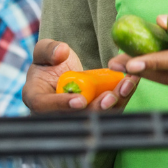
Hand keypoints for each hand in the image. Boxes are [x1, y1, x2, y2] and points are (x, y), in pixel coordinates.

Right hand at [22, 38, 138, 112]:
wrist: (63, 71)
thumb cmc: (49, 62)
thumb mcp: (44, 51)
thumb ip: (48, 50)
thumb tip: (61, 53)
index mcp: (36, 98)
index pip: (44, 107)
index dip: (62, 105)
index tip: (79, 100)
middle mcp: (55, 113)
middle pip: (75, 118)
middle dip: (96, 109)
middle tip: (110, 97)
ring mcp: (78, 116)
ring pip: (97, 117)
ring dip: (114, 103)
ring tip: (126, 84)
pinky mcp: (96, 113)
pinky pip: (110, 110)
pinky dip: (122, 97)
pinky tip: (131, 82)